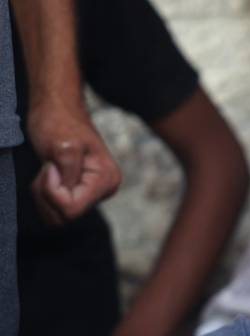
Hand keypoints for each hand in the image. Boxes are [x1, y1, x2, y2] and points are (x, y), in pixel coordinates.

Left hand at [26, 102, 120, 224]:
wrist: (56, 108)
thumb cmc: (59, 121)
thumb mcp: (63, 147)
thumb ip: (68, 175)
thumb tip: (66, 194)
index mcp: (106, 180)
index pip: (72, 208)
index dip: (52, 192)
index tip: (50, 167)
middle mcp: (104, 189)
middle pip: (67, 215)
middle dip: (47, 195)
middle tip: (46, 169)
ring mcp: (93, 192)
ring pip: (60, 216)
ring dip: (44, 196)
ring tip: (46, 171)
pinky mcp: (81, 192)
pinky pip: (58, 209)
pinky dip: (46, 196)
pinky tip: (48, 177)